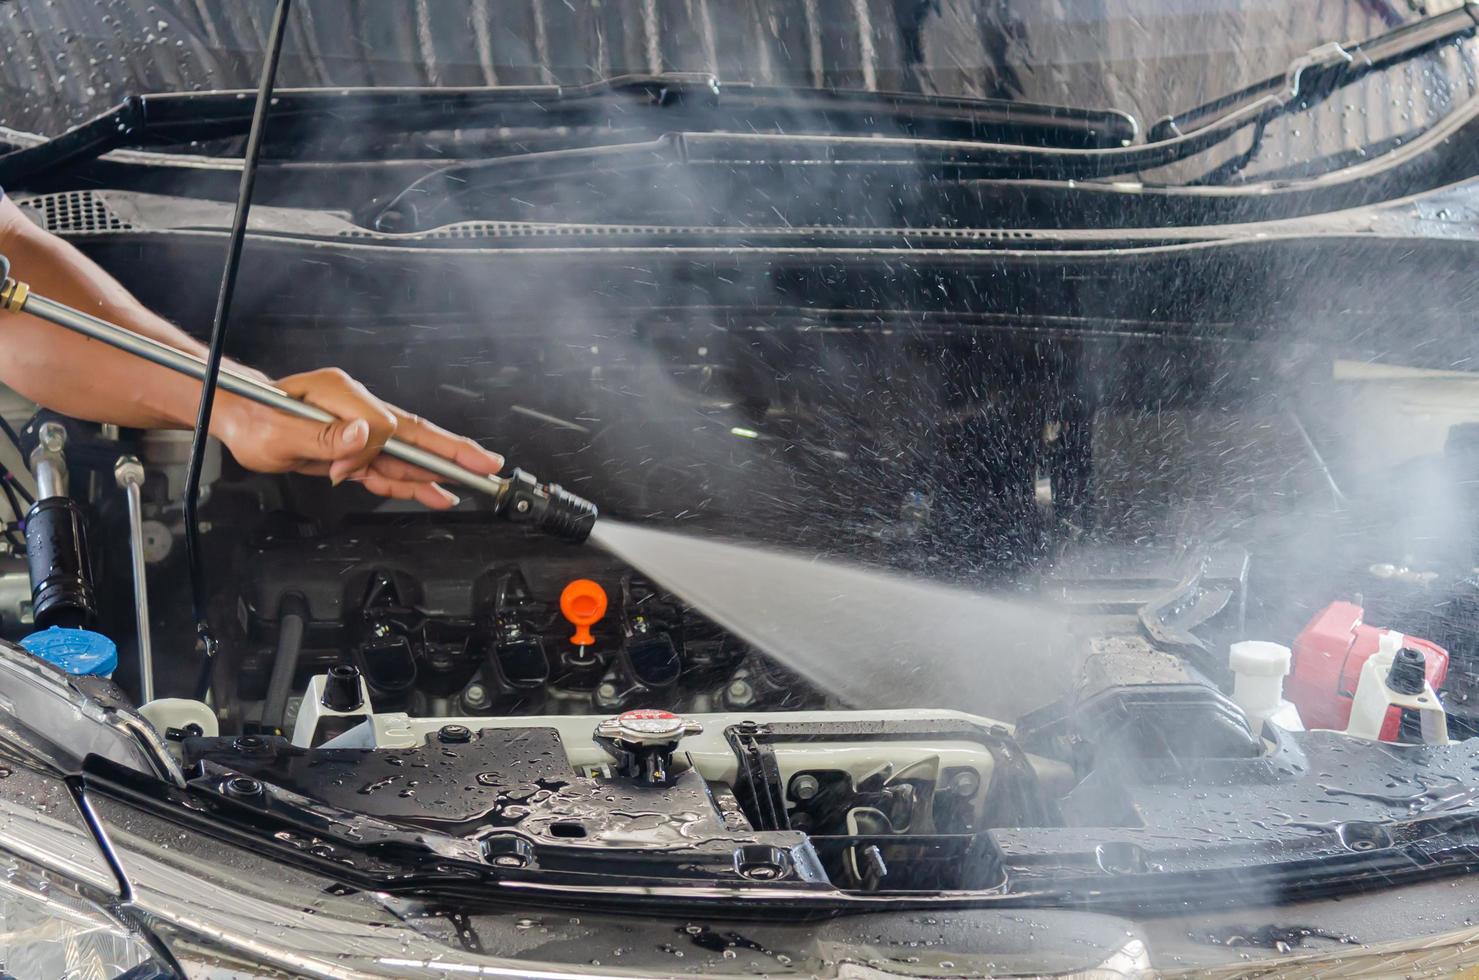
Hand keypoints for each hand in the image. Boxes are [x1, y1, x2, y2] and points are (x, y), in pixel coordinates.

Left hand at [214, 367, 502, 508]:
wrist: (238, 421)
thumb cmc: (253, 419)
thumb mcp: (281, 430)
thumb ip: (325, 434)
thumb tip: (364, 434)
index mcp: (342, 394)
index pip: (382, 423)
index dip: (371, 451)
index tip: (345, 469)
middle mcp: (357, 408)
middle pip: (414, 432)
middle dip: (452, 450)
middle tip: (486, 465)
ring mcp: (359, 428)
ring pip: (406, 454)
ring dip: (435, 472)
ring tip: (470, 484)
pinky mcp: (354, 448)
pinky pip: (389, 468)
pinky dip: (412, 482)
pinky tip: (434, 491)